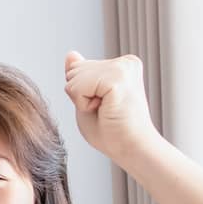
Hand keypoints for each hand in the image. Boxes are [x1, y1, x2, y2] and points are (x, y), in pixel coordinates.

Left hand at [63, 51, 163, 165]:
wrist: (132, 149)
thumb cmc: (112, 132)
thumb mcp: (87, 99)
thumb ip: (79, 76)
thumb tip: (70, 54)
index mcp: (121, 65)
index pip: (78, 68)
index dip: (81, 93)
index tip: (104, 106)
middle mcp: (125, 62)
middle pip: (74, 71)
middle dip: (80, 95)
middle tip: (105, 110)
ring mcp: (122, 68)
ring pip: (73, 78)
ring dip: (82, 101)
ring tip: (106, 111)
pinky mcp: (117, 78)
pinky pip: (77, 87)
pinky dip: (83, 104)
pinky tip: (105, 110)